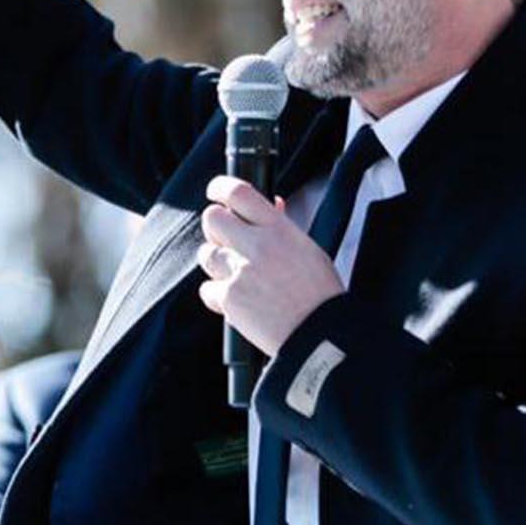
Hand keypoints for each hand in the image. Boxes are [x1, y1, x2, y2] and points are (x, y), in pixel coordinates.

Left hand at [196, 176, 343, 356]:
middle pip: (212, 218)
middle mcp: (257, 246)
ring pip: (206, 254)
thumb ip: (283, 226)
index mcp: (279, 229)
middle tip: (226, 241)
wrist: (320, 336)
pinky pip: (207, 289)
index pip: (238, 193)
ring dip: (217, 264)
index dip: (220, 187)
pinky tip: (239, 302)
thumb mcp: (308, 250)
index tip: (215, 192)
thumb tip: (273, 203)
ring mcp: (240, 272)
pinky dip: (218, 296)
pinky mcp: (229, 298)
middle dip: (215, 228)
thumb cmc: (319, 295)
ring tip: (239, 277)